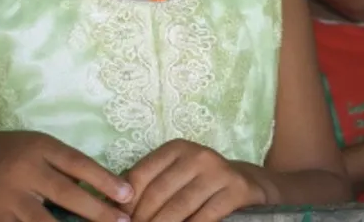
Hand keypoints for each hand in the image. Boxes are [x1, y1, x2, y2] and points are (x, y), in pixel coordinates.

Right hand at [0, 130, 132, 221]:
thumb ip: (65, 165)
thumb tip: (99, 189)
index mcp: (40, 148)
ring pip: (44, 221)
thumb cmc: (12, 152)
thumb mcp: (39, 147)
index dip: (105, 180)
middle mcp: (25, 172)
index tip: (128, 194)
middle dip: (97, 211)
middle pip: (66, 193)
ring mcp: (9, 198)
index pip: (78, 164)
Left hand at [122, 139, 265, 221]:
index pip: (140, 176)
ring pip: (178, 208)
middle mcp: (198, 155)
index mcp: (176, 149)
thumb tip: (114, 210)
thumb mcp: (176, 176)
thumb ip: (148, 188)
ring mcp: (219, 172)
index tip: (121, 221)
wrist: (249, 183)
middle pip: (157, 194)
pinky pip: (204, 217)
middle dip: (141, 220)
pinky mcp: (236, 190)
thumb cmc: (202, 183)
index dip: (125, 204)